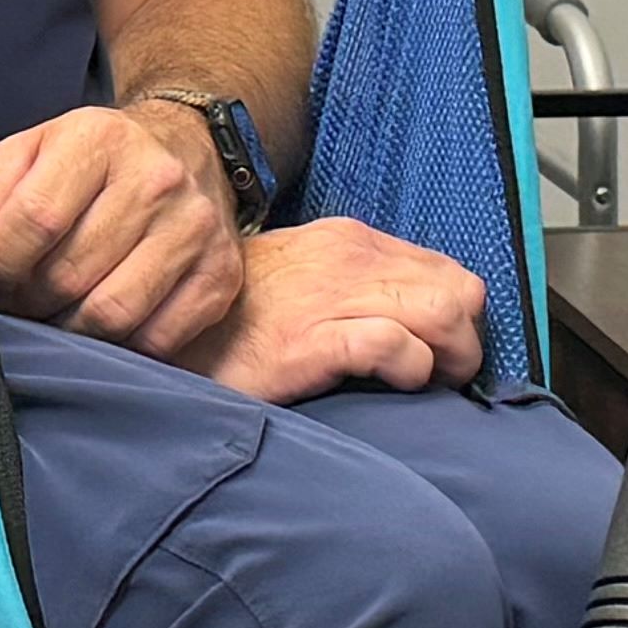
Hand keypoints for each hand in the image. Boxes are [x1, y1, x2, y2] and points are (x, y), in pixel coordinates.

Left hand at [0, 103, 246, 358]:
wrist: (186, 147)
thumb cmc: (92, 161)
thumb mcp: (30, 152)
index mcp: (97, 138)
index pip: (34, 220)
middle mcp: (155, 177)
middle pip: (70, 274)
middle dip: (29, 301)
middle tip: (18, 302)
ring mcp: (195, 227)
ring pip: (111, 314)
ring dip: (68, 330)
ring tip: (55, 315)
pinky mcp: (220, 274)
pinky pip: (157, 339)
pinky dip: (120, 348)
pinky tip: (102, 327)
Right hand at [190, 219, 487, 404]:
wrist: (163, 333)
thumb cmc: (231, 322)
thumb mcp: (297, 282)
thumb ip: (350, 289)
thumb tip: (408, 324)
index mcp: (348, 241)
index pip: (444, 269)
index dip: (457, 317)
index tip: (441, 354)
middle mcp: (347, 257)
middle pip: (458, 288)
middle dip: (465, 339)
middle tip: (442, 375)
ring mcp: (330, 296)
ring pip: (444, 311)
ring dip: (449, 356)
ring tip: (425, 383)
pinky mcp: (310, 339)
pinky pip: (395, 346)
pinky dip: (411, 369)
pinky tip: (393, 385)